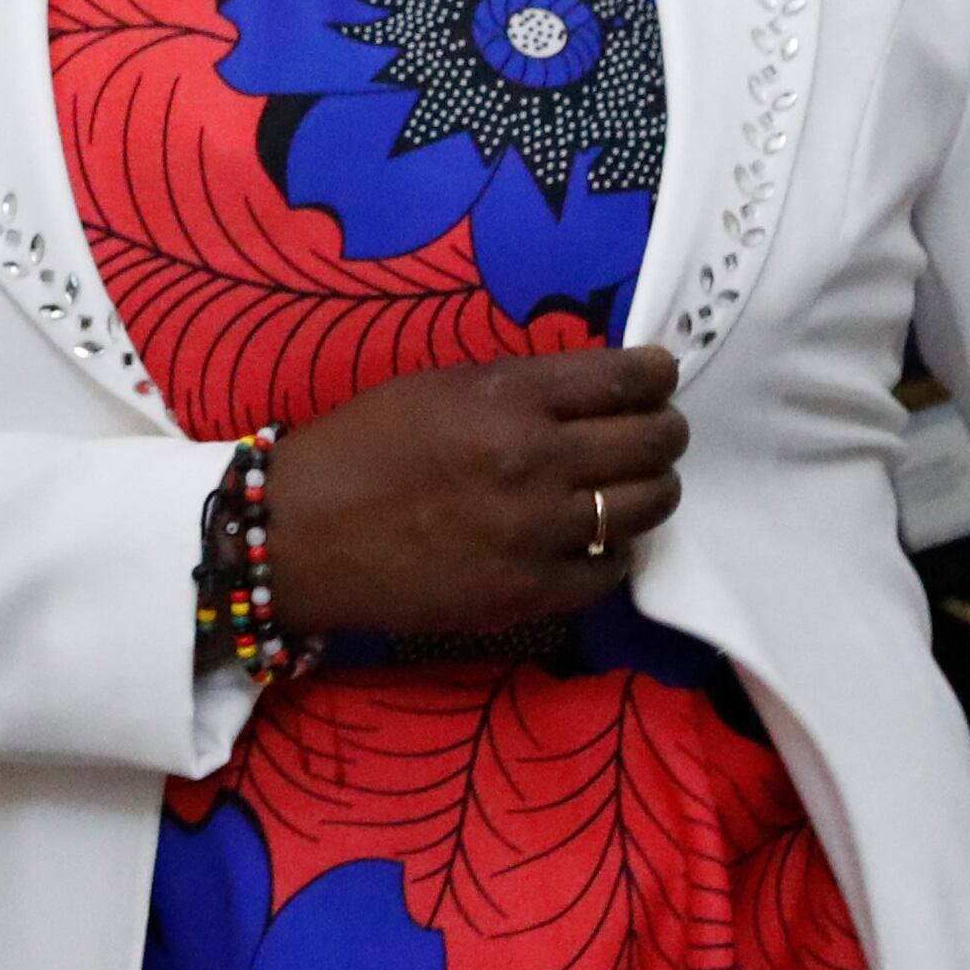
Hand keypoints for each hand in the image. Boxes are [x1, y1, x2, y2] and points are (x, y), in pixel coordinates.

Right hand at [269, 348, 686, 633]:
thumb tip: (594, 388)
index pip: (623, 381)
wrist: (303, 537)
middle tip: (658, 431)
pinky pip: (610, 570)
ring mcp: (537, 534)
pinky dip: (613, 550)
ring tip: (636, 485)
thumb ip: (520, 387)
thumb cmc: (362, 448)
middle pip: (650, 443)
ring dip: (651, 489)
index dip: (656, 375)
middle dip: (666, 430)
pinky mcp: (529, 595)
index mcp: (510, 401)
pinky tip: (596, 539)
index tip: (660, 376)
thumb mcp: (439, 387)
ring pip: (645, 507)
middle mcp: (535, 464)